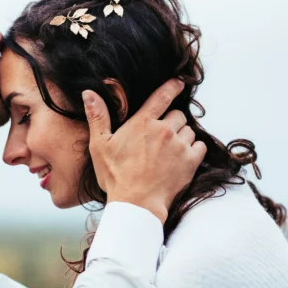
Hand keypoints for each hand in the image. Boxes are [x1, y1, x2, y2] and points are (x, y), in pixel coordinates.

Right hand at [85, 79, 206, 223]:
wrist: (136, 204)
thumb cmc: (116, 177)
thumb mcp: (100, 146)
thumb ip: (97, 117)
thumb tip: (88, 93)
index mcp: (142, 123)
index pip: (163, 96)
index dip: (173, 87)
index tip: (179, 83)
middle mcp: (164, 130)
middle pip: (178, 115)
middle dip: (172, 122)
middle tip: (161, 138)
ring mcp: (179, 145)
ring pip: (189, 131)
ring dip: (182, 137)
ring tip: (169, 152)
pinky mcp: (190, 161)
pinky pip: (199, 146)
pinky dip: (193, 150)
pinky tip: (181, 159)